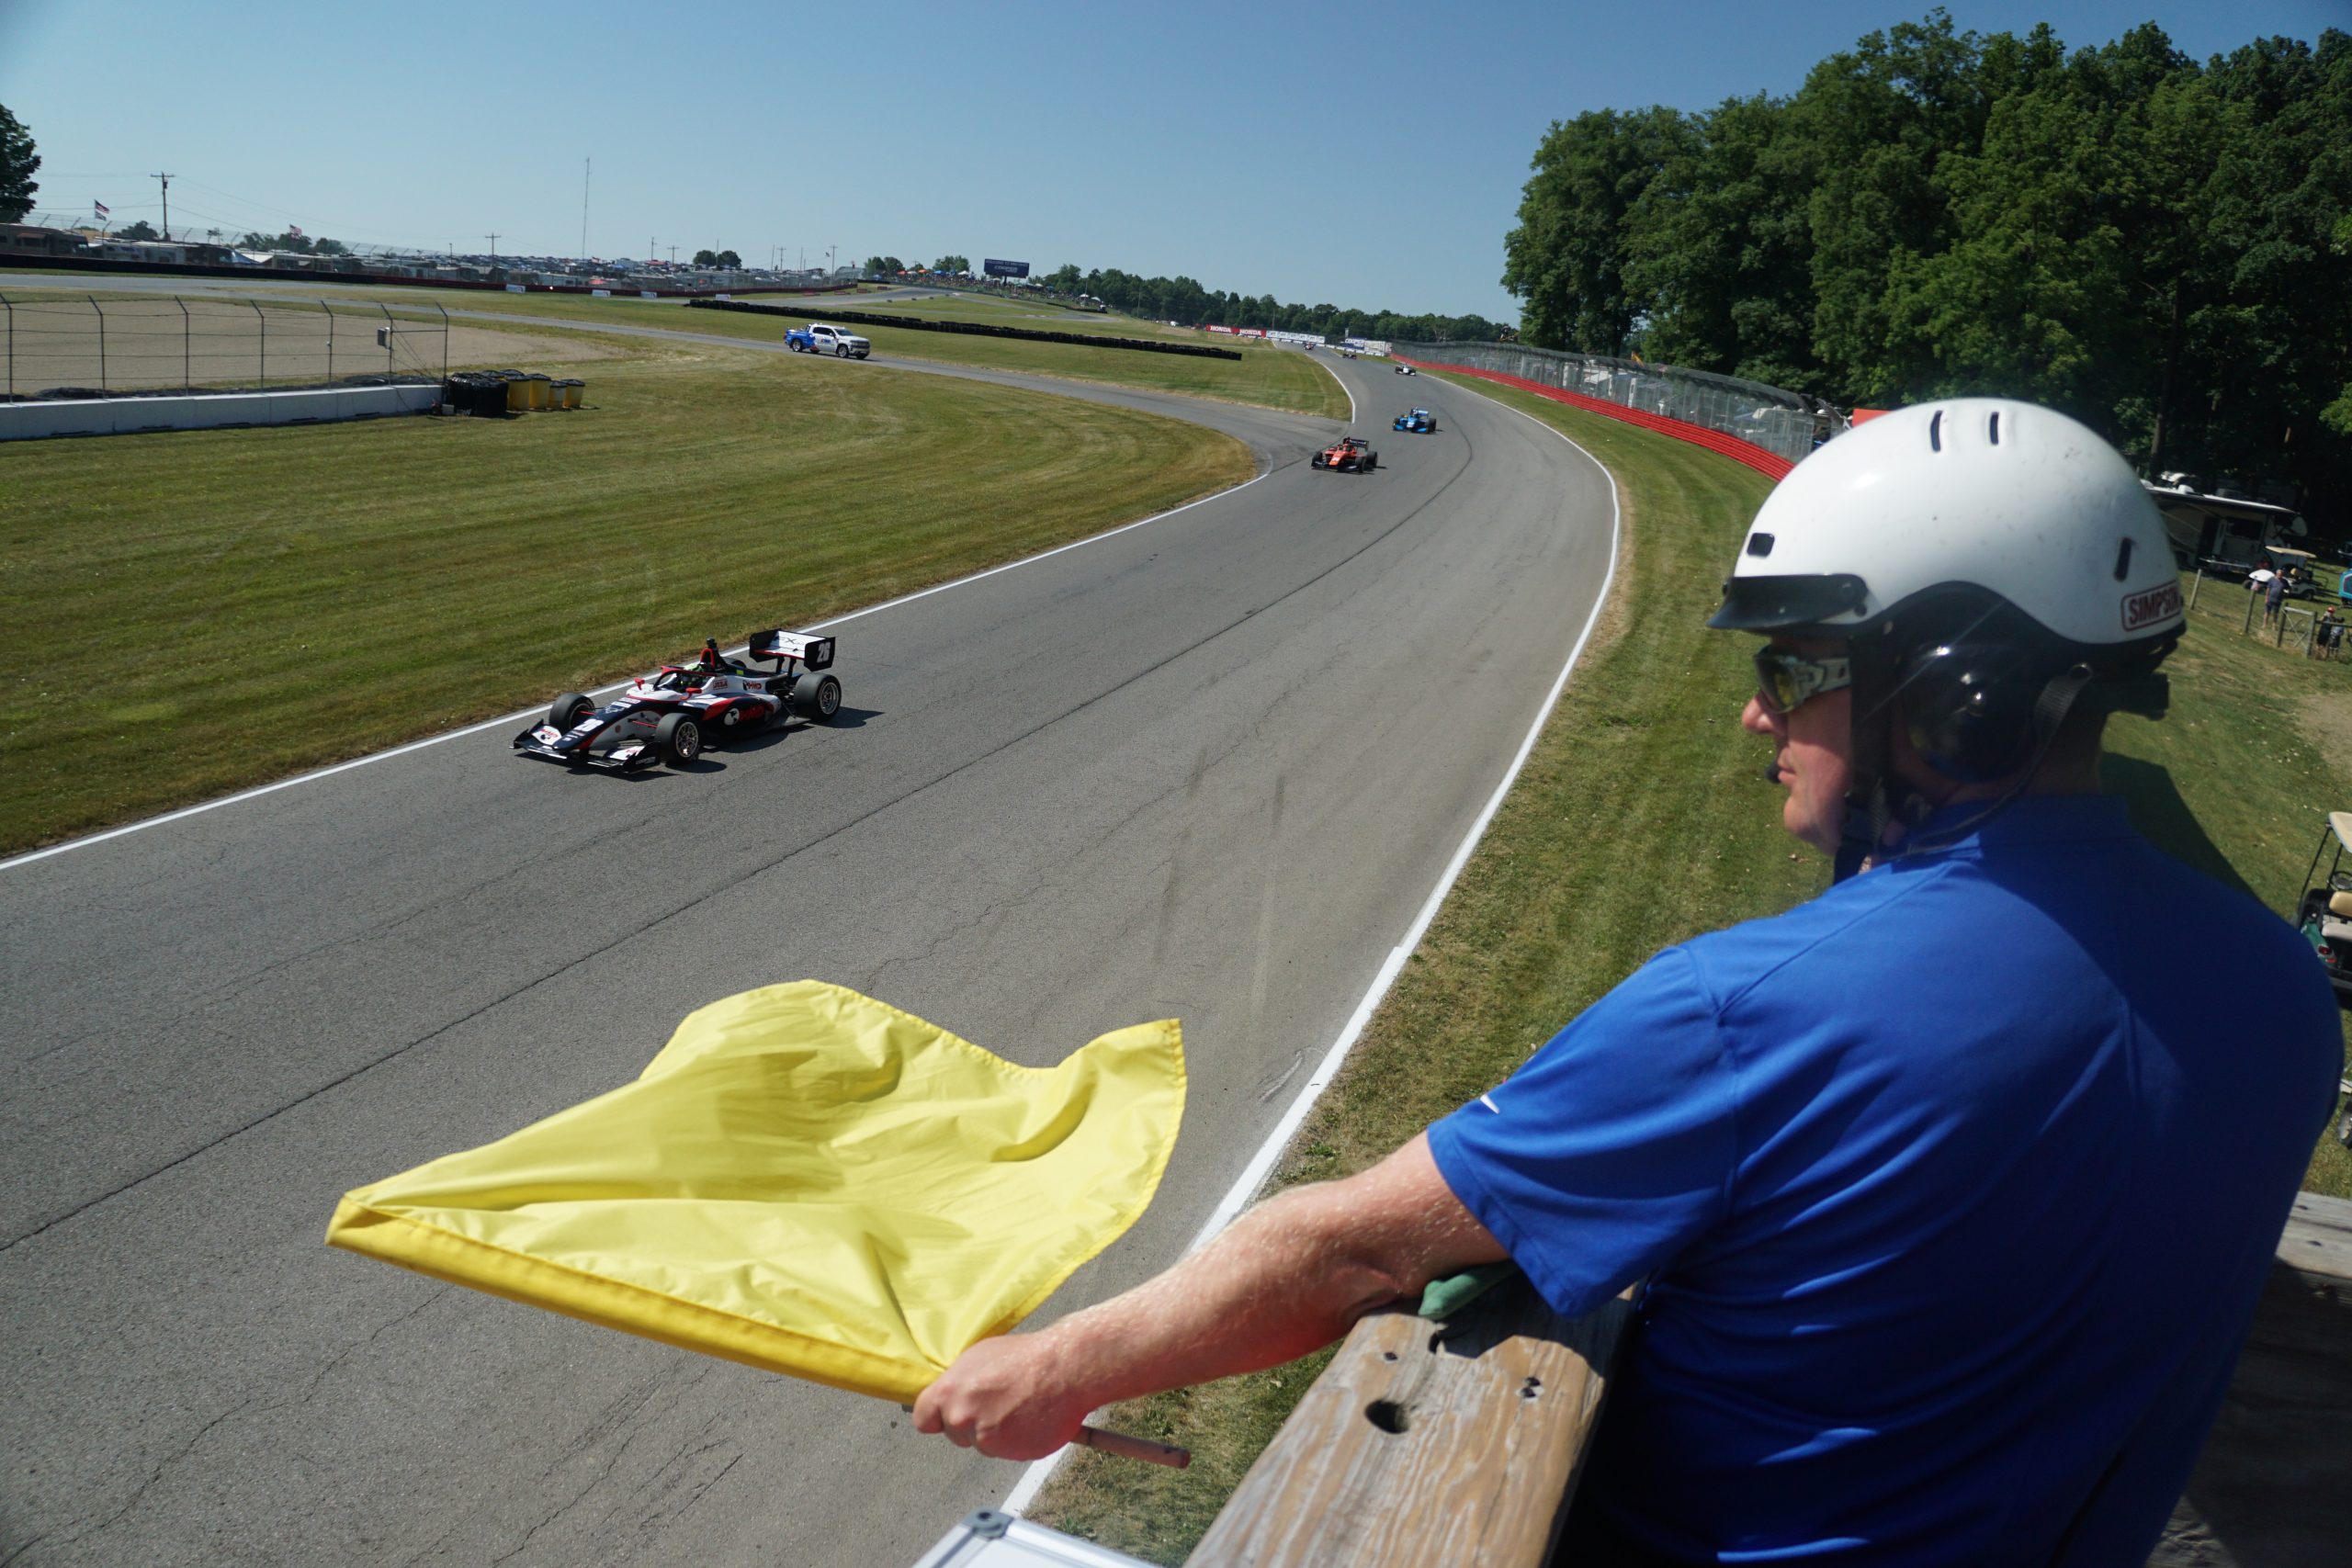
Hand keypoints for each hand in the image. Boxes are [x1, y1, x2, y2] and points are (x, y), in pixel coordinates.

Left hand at [913, 1331, 1091, 1460]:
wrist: (1065, 1368)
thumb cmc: (1024, 1357)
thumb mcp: (978, 1358)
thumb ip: (957, 1384)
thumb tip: (947, 1397)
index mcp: (949, 1391)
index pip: (923, 1419)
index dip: (937, 1418)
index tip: (948, 1416)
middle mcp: (961, 1417)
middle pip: (955, 1433)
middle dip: (972, 1424)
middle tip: (998, 1405)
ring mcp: (986, 1438)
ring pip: (983, 1444)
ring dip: (997, 1434)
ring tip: (1019, 1408)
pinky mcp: (1011, 1453)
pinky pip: (1007, 1452)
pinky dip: (1017, 1442)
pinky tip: (1030, 1420)